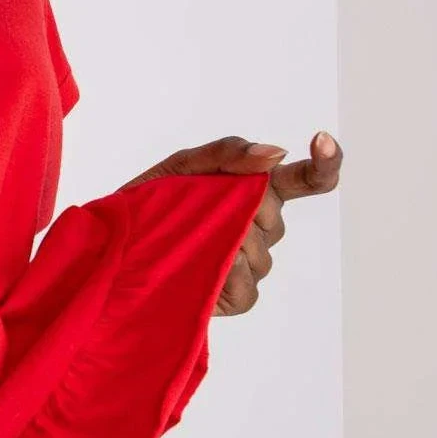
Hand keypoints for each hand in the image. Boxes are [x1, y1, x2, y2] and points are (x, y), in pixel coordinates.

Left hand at [121, 130, 341, 314]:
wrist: (111, 244)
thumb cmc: (149, 202)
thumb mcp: (182, 165)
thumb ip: (228, 152)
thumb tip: (275, 153)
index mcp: (255, 190)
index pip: (306, 180)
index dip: (325, 163)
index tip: (323, 141)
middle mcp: (261, 228)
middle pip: (275, 216)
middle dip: (242, 208)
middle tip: (200, 206)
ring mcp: (252, 264)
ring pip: (261, 253)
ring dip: (228, 242)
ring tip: (189, 238)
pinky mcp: (238, 296)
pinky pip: (248, 286)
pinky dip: (227, 274)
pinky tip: (205, 266)